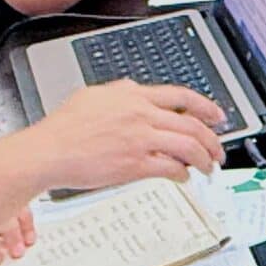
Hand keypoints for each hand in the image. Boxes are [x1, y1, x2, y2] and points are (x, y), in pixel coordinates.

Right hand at [0, 80, 224, 193]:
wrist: (47, 151)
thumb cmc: (63, 128)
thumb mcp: (93, 95)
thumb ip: (119, 91)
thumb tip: (134, 88)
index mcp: (133, 96)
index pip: (181, 96)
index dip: (206, 107)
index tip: (217, 116)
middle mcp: (141, 115)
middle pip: (192, 124)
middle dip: (212, 140)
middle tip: (218, 150)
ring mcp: (140, 140)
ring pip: (188, 146)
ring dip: (204, 159)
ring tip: (208, 167)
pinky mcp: (135, 165)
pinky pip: (170, 168)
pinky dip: (183, 174)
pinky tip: (183, 177)